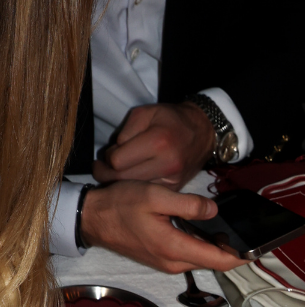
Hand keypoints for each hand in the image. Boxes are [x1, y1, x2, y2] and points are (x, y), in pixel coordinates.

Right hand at [80, 182, 244, 274]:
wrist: (91, 219)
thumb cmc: (120, 205)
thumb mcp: (155, 195)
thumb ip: (187, 205)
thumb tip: (214, 212)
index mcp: (175, 248)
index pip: (220, 260)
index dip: (242, 256)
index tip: (258, 249)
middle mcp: (174, 263)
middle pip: (213, 261)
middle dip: (229, 249)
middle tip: (243, 231)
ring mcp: (168, 265)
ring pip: (201, 258)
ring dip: (213, 246)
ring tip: (224, 227)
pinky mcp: (162, 261)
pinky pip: (188, 255)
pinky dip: (198, 245)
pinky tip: (200, 229)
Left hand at [93, 102, 215, 188]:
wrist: (203, 132)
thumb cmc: (170, 119)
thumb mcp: (144, 113)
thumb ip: (125, 132)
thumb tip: (114, 154)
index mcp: (157, 142)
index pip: (118, 161)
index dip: (108, 158)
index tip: (108, 154)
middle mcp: (166, 165)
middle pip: (124, 180)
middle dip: (108, 174)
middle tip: (101, 168)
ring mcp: (172, 180)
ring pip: (136, 189)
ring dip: (123, 182)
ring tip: (117, 172)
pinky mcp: (176, 189)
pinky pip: (149, 193)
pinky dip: (138, 187)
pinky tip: (135, 177)